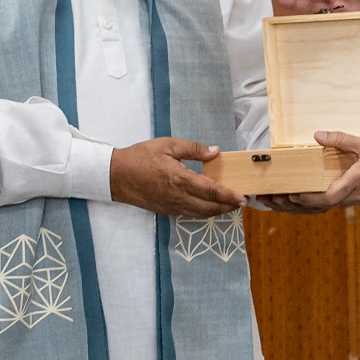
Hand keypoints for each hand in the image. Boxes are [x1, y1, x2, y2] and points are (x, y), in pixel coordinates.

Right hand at [109, 137, 244, 217]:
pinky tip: (208, 206)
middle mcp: (178, 197)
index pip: (211, 191)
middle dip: (228, 207)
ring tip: (229, 205)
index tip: (243, 197)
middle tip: (241, 202)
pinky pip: (189, 214)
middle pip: (210, 208)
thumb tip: (215, 152)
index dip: (229, 196)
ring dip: (217, 211)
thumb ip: (193, 149)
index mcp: (180, 179)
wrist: (116, 175)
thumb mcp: (167, 145)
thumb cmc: (140, 157)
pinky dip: (203, 212)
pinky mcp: (165, 210)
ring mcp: (171, 206)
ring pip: (200, 214)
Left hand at [263, 132, 359, 213]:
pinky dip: (325, 201)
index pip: (325, 199)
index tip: (289, 196)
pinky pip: (342, 203)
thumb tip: (318, 135)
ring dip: (310, 205)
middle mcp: (357, 197)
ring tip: (289, 200)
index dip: (305, 200)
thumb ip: (342, 140)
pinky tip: (316, 196)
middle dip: (298, 204)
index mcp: (355, 183)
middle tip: (276, 201)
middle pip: (322, 207)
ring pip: (331, 207)